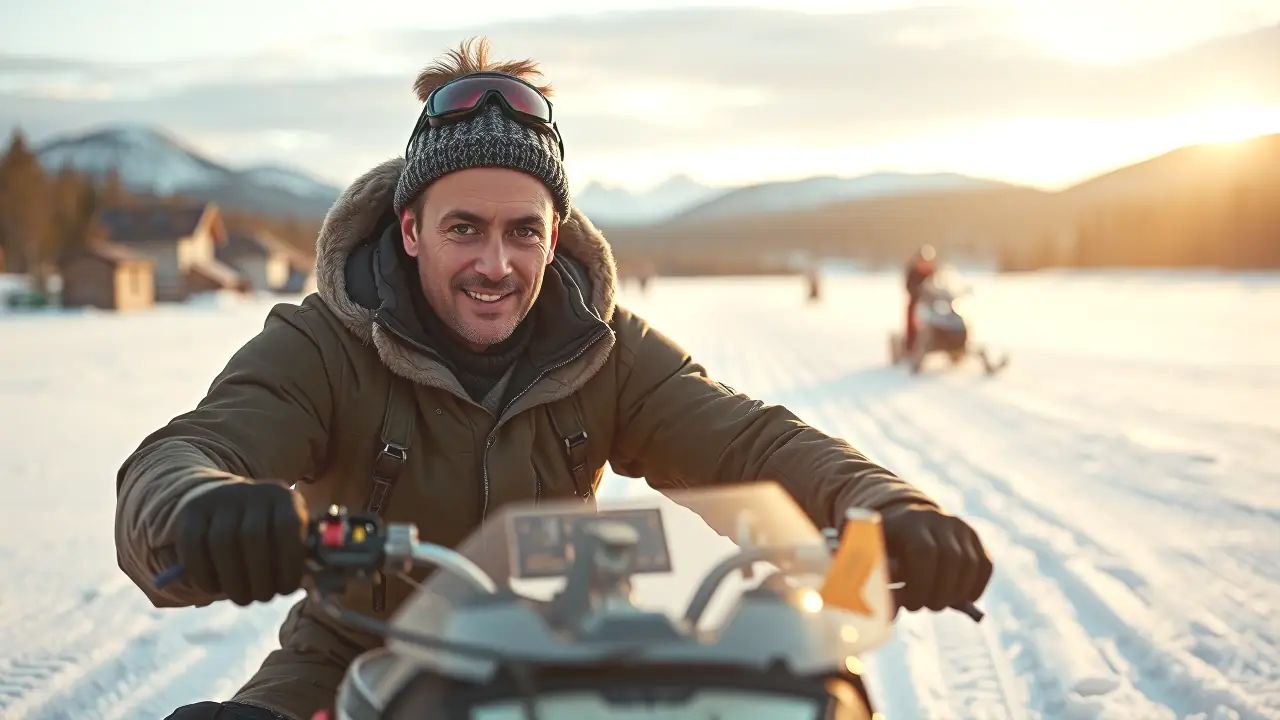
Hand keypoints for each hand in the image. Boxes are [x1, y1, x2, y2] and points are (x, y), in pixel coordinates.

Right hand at [173, 482, 307, 605]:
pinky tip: (214, 589)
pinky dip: (204, 574)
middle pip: (253, 536)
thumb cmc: (264, 531)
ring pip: (223, 542)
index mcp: (282, 496)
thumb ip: (298, 553)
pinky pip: (194, 546)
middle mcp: (251, 491)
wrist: (220, 500)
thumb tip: (307, 584)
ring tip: (243, 598)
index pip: (289, 526)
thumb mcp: (286, 533)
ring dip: (234, 580)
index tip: (287, 590)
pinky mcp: (190, 511)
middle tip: (263, 598)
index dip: (289, 563)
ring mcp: (218, 498)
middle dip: (260, 577)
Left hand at [879, 504, 991, 612]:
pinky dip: (976, 586)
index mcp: (908, 522)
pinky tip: (960, 599)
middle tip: (926, 606)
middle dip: (941, 591)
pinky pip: (985, 564)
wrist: (903, 520)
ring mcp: (959, 527)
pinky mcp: (973, 537)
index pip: (924, 551)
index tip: (910, 604)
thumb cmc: (884, 546)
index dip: (921, 583)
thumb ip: (879, 581)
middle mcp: (937, 519)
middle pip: (951, 557)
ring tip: (938, 602)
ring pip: (971, 564)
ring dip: (957, 592)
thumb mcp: (874, 556)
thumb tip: (890, 614)